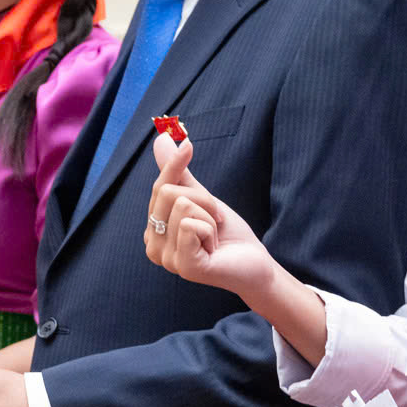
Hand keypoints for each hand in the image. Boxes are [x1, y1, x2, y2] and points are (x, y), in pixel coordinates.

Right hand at [144, 133, 276, 301]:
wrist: (254, 263)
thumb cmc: (227, 234)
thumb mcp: (201, 199)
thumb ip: (178, 173)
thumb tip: (160, 139)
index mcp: (152, 232)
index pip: (159, 187)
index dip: (175, 166)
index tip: (189, 145)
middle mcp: (153, 247)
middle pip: (169, 192)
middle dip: (203, 200)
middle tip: (215, 220)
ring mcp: (167, 260)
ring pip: (183, 205)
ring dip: (209, 217)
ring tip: (214, 237)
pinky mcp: (184, 267)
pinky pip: (191, 224)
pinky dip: (211, 230)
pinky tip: (214, 248)